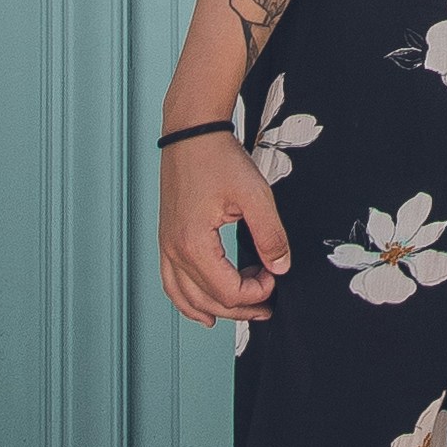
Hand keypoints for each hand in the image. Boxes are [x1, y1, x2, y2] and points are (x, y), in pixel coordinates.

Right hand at [159, 129, 291, 327]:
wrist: (192, 133)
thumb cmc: (219, 158)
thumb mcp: (255, 195)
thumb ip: (271, 235)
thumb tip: (280, 267)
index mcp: (194, 245)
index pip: (228, 292)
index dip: (257, 292)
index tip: (274, 274)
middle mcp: (174, 252)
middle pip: (207, 301)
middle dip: (242, 308)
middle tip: (268, 305)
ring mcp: (166, 247)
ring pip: (186, 298)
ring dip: (215, 310)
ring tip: (243, 313)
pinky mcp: (166, 239)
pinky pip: (171, 284)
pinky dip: (187, 301)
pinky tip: (202, 309)